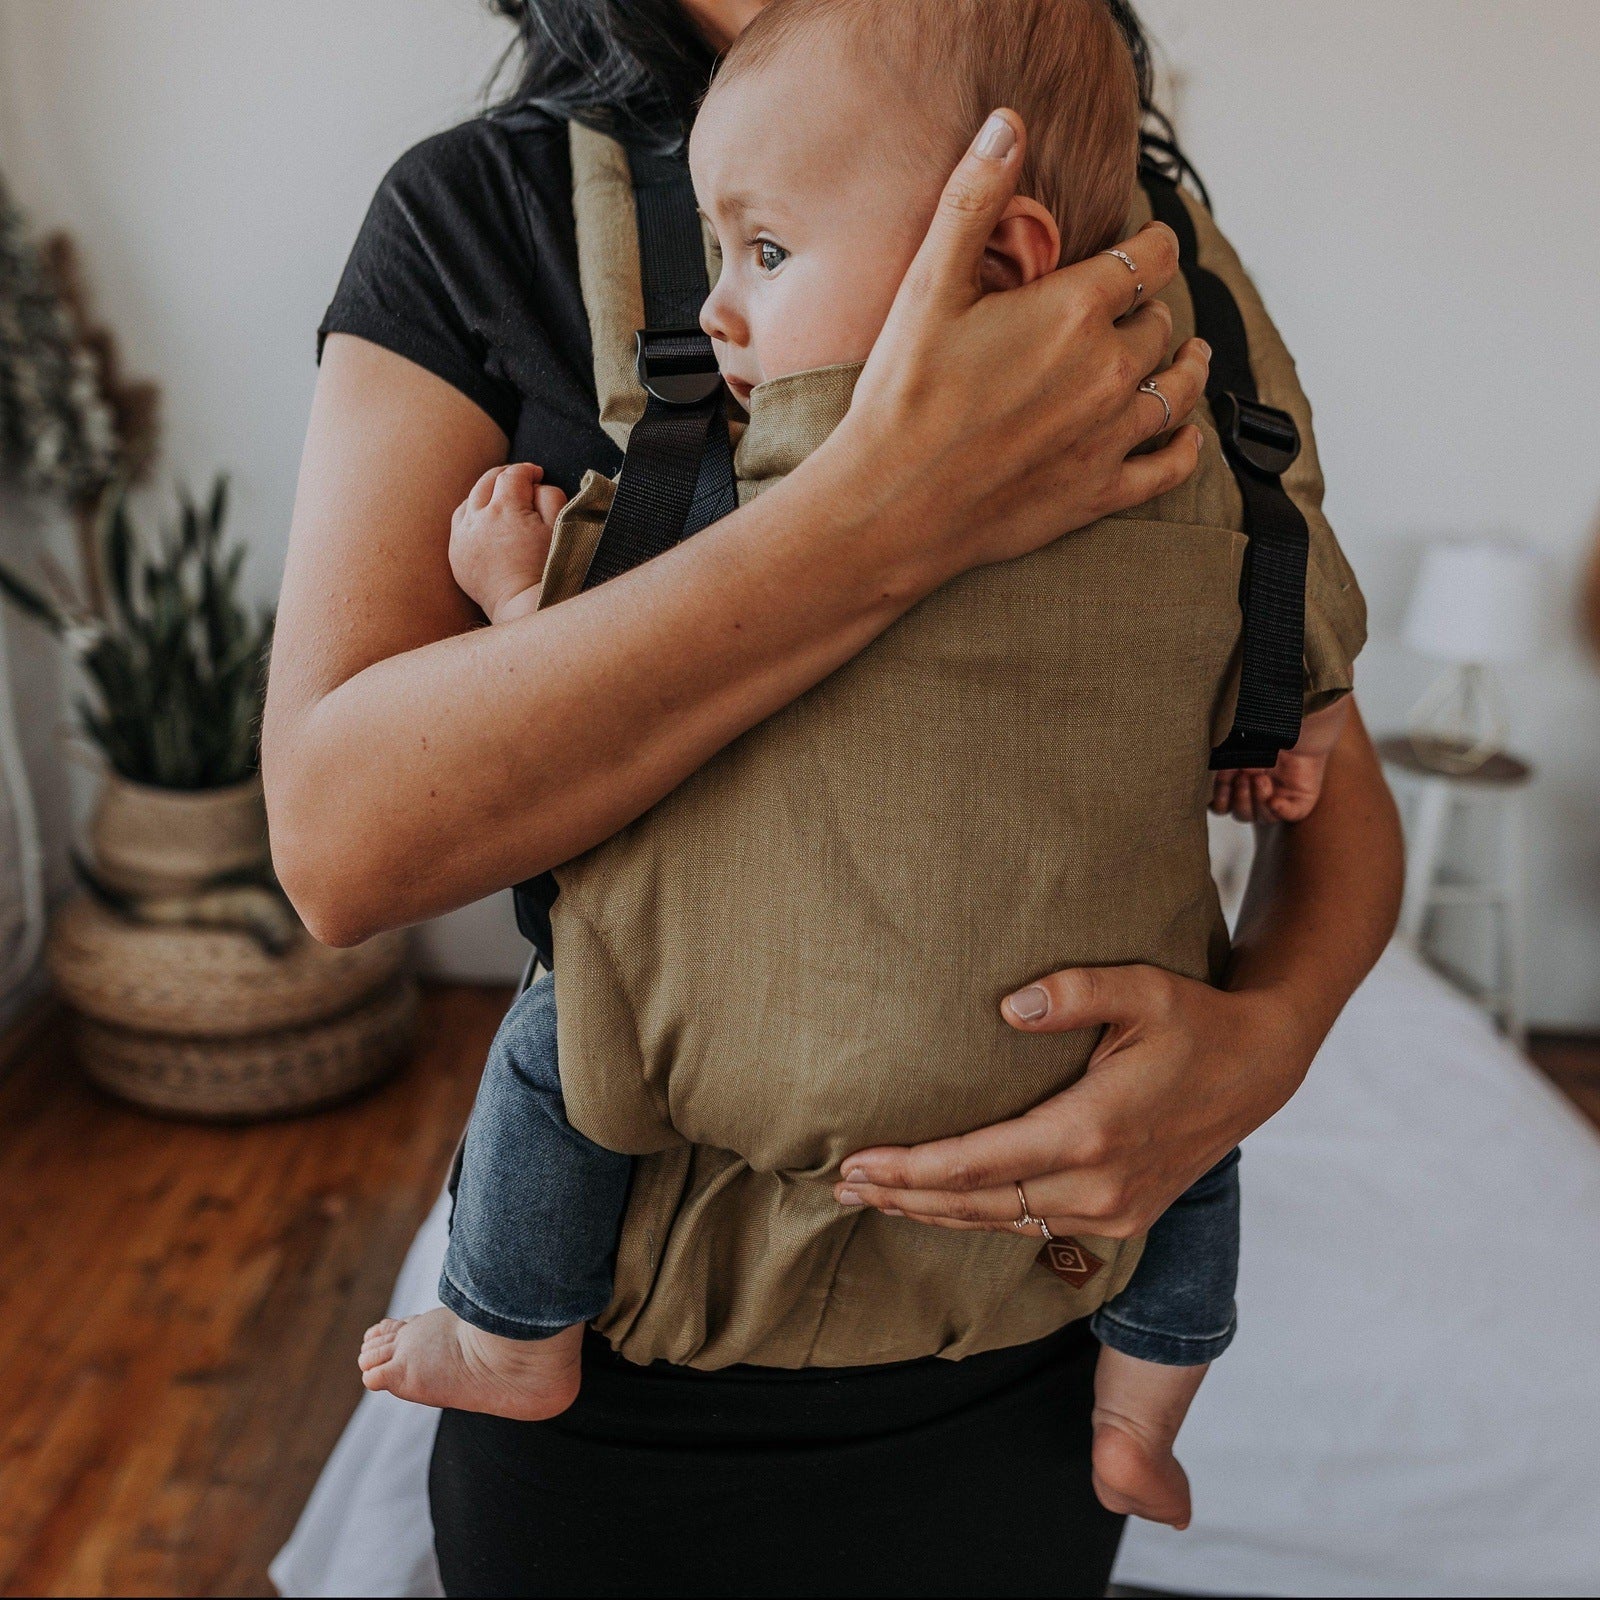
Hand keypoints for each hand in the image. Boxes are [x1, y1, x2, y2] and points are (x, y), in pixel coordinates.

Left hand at [449, 462, 566, 625]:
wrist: (523, 607)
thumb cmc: (547, 569)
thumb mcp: (558, 529)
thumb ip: (549, 497)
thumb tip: (535, 485)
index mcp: (505, 510)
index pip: (513, 475)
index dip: (528, 471)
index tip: (538, 474)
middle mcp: (477, 519)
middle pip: (487, 481)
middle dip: (506, 475)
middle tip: (522, 479)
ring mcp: (462, 538)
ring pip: (469, 499)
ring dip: (486, 493)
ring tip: (502, 498)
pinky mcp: (456, 555)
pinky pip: (459, 523)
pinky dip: (471, 514)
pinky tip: (485, 519)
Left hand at [832, 963, 1318, 1240]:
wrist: (1261, 1070)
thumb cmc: (1194, 1020)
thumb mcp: (1142, 987)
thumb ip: (1075, 991)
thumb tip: (1006, 1006)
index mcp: (1093, 1130)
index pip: (978, 1163)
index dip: (910, 1168)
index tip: (857, 1163)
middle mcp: (1099, 1184)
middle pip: (977, 1204)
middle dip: (903, 1198)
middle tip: (840, 1186)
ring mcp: (1112, 1209)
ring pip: (1000, 1222)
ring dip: (933, 1212)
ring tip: (873, 1198)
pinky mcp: (1120, 1216)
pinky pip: (1031, 1225)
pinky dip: (977, 1217)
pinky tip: (939, 1204)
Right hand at [833, 108, 1210, 586]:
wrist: (891, 504)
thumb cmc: (902, 397)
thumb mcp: (928, 286)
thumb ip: (973, 201)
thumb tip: (1007, 126)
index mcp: (1073, 311)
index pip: (1150, 258)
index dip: (1153, 243)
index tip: (1147, 243)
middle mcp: (1108, 370)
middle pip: (1159, 323)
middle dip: (1148, 309)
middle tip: (1130, 309)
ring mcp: (1110, 436)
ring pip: (1178, 388)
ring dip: (1185, 367)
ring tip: (1183, 356)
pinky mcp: (1100, 492)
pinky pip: (1171, 466)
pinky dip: (1185, 446)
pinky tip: (1183, 434)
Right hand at [1211, 697, 1351, 823]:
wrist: (1297, 714)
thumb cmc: (1262, 724)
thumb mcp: (1232, 746)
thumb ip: (1217, 765)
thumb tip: (1205, 786)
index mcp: (1240, 777)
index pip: (1223, 805)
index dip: (1220, 800)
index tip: (1223, 781)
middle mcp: (1259, 787)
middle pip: (1241, 814)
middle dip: (1239, 799)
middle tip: (1245, 777)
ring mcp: (1281, 792)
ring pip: (1262, 818)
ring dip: (1257, 802)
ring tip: (1261, 778)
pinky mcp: (1301, 795)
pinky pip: (1290, 815)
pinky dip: (1280, 811)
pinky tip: (1275, 798)